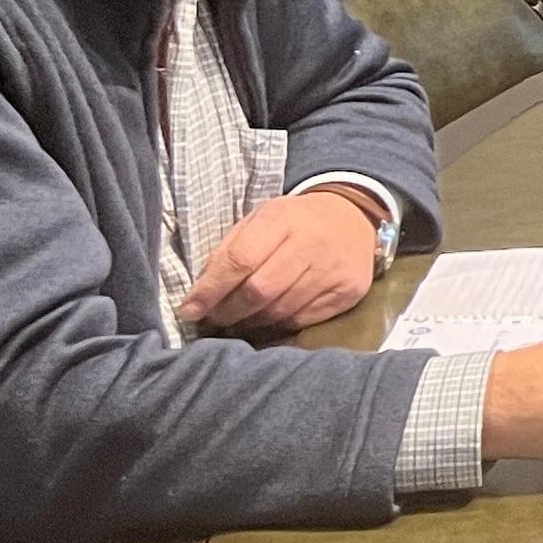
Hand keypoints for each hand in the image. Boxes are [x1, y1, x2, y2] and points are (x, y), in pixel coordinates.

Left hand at [178, 188, 381, 334]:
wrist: (353, 218)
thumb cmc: (294, 222)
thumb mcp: (259, 221)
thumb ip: (229, 252)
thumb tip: (198, 298)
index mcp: (282, 217)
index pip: (240, 259)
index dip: (211, 289)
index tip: (190, 309)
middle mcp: (311, 242)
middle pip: (259, 290)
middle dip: (228, 311)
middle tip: (214, 320)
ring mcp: (333, 269)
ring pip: (280, 310)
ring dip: (251, 322)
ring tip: (239, 321)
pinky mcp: (349, 291)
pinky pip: (303, 320)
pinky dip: (279, 325)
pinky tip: (268, 320)